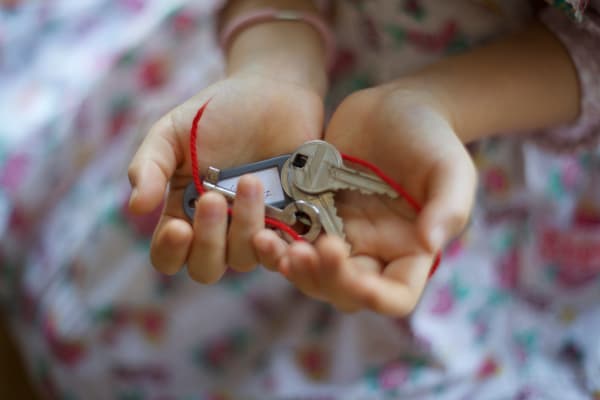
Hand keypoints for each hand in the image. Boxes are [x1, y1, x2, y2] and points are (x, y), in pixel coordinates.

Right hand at [127, 72, 322, 282]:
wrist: (272, 89)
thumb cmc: (217, 110)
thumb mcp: (172, 132)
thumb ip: (150, 166)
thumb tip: (135, 207)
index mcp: (184, 211)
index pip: (168, 255)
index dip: (170, 252)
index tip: (179, 227)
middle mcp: (219, 228)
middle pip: (206, 268)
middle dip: (208, 240)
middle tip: (214, 198)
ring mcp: (256, 226)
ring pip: (245, 258)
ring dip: (245, 227)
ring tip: (251, 181)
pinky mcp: (292, 221)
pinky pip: (286, 251)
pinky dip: (282, 247)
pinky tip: (280, 222)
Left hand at [253, 83, 475, 315]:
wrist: (395, 106)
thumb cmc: (432, 137)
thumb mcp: (451, 169)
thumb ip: (448, 207)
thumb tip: (430, 244)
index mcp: (408, 251)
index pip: (394, 295)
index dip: (375, 298)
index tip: (356, 281)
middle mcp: (372, 250)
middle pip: (344, 291)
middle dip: (323, 279)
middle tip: (304, 253)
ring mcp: (340, 233)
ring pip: (311, 272)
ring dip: (291, 267)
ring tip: (271, 244)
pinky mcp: (313, 213)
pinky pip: (290, 239)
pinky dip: (275, 242)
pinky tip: (261, 230)